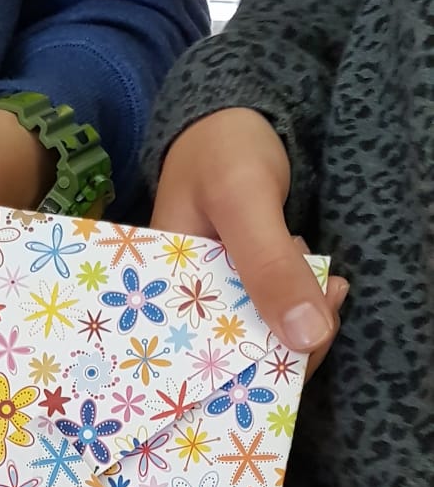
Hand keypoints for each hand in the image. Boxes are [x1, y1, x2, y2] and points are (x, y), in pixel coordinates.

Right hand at [153, 109, 347, 364]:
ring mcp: (215, 293)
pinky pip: (272, 315)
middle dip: (283, 346)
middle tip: (323, 311)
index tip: (290, 350)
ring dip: (300, 324)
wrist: (237, 116)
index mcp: (158, 288)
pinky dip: (303, 307)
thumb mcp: (243, 200)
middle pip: (229, 357)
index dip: (239, 370)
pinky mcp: (244, 284)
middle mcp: (182, 299)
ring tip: (327, 286)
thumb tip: (307, 339)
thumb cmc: (221, 149)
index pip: (190, 356)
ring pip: (256, 338)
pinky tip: (324, 285)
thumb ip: (270, 265)